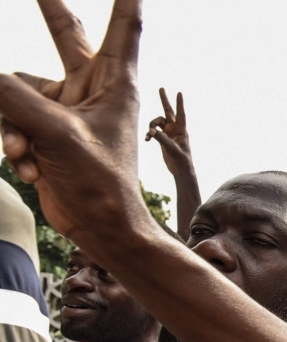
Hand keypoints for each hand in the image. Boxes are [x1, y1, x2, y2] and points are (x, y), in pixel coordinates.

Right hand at [0, 0, 145, 238]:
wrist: (99, 227)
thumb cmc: (98, 181)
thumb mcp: (55, 133)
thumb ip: (12, 96)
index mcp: (115, 82)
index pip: (124, 28)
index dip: (126, 0)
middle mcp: (92, 89)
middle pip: (65, 34)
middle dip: (49, 7)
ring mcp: (68, 108)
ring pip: (18, 90)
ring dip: (15, 125)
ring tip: (28, 153)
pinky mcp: (47, 130)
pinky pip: (14, 119)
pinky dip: (17, 144)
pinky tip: (31, 170)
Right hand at [145, 87, 193, 176]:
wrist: (180, 169)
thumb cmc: (181, 160)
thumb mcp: (172, 149)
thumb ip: (162, 139)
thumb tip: (152, 131)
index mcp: (182, 130)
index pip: (181, 114)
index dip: (179, 103)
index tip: (179, 92)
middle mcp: (174, 129)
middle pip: (168, 111)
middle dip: (164, 100)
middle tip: (161, 88)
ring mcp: (168, 132)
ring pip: (157, 122)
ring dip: (151, 126)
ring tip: (150, 135)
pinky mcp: (162, 138)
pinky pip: (153, 131)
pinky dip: (149, 133)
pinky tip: (147, 139)